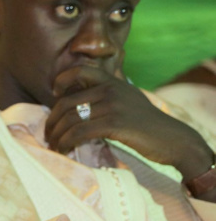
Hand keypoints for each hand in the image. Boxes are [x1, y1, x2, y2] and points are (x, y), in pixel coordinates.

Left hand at [46, 66, 213, 179]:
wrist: (172, 138)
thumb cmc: (145, 124)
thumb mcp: (126, 100)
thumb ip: (104, 96)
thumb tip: (74, 102)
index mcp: (112, 81)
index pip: (80, 70)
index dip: (61, 81)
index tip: (54, 96)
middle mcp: (111, 89)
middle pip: (66, 102)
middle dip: (52, 121)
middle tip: (48, 135)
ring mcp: (113, 106)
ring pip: (70, 119)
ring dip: (56, 136)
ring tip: (54, 146)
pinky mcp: (114, 124)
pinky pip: (79, 132)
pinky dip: (66, 143)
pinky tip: (65, 150)